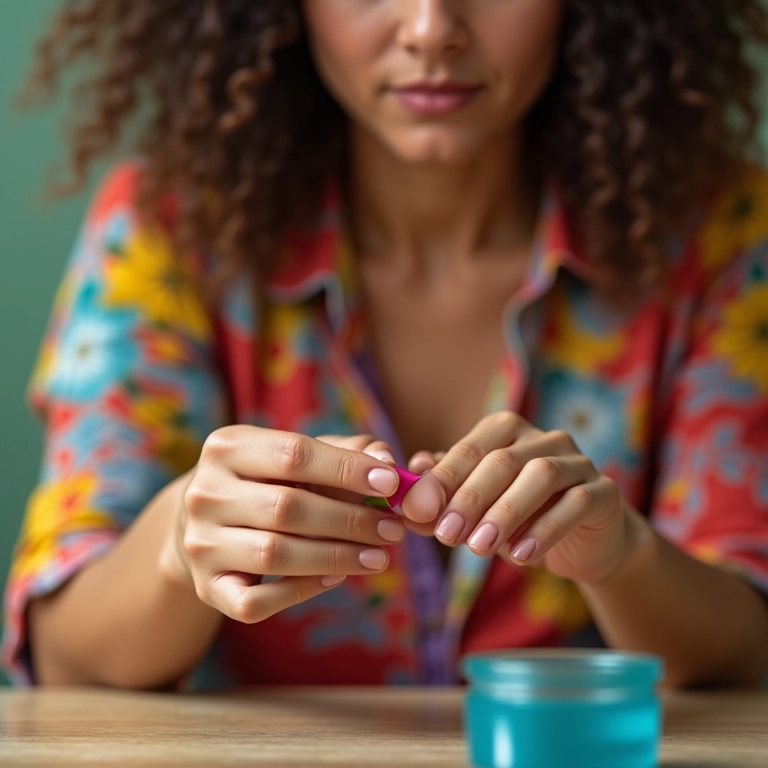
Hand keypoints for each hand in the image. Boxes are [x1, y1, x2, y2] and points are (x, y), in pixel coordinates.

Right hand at [161, 426, 409, 623]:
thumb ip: (345, 452)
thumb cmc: (269, 481)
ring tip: (378, 557)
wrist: (208, 523)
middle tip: (393, 529)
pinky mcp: (206, 587)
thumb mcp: (299, 456)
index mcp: (227, 447)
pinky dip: (302, 591)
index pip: (294, 454)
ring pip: (274, 555)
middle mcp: (205, 493)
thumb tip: (387, 461)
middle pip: (287, 507)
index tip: (391, 483)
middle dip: (350, 520)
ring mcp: (201, 543)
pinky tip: (336, 578)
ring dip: (336, 557)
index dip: (347, 469)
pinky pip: (257, 601)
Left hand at [408, 412, 628, 583]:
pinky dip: (546, 529)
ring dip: (506, 512)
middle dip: (470, 498)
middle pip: (503, 460)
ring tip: (479, 548)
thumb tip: (407, 484)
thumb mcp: (478, 508)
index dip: (444, 479)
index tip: (418, 511)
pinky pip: (576, 504)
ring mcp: (578, 461)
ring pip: (541, 475)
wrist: (583, 543)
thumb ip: (443, 495)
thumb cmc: (520, 518)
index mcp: (508, 431)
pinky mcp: (605, 491)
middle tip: (446, 534)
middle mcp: (544, 437)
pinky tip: (521, 555)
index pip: (471, 447)